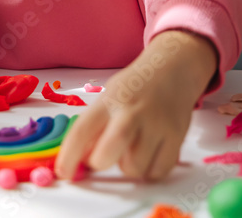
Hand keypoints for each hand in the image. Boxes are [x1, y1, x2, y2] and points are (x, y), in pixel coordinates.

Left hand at [54, 30, 217, 180]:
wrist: (173, 67)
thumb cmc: (135, 86)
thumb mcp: (109, 96)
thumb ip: (96, 125)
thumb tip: (80, 159)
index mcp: (110, 100)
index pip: (81, 131)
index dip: (68, 157)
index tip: (64, 173)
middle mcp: (132, 112)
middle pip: (107, 154)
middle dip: (99, 163)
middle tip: (102, 158)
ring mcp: (156, 124)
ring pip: (134, 168)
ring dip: (127, 166)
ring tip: (131, 149)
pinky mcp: (177, 136)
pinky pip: (158, 171)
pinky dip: (149, 170)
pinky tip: (149, 153)